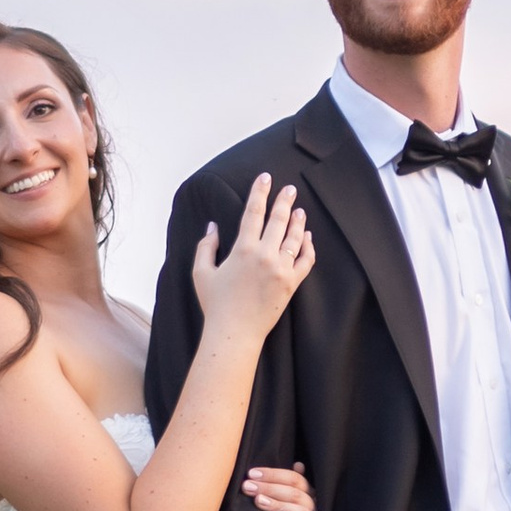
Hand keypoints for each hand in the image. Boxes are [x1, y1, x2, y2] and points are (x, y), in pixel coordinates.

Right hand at [192, 175, 316, 339]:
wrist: (235, 332)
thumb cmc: (215, 304)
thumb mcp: (202, 273)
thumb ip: (206, 247)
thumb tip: (212, 227)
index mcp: (242, 249)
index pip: (253, 212)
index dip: (260, 192)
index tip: (265, 178)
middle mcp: (264, 255)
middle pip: (278, 220)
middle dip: (284, 201)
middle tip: (290, 188)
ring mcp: (281, 269)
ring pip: (294, 238)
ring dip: (298, 221)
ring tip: (300, 210)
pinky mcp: (291, 284)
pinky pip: (306, 260)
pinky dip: (308, 247)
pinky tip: (307, 237)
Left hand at [243, 460, 320, 510]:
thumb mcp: (282, 499)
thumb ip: (285, 483)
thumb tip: (299, 464)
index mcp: (307, 492)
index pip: (294, 478)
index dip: (273, 474)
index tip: (251, 474)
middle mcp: (313, 506)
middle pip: (295, 493)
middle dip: (269, 488)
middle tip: (248, 487)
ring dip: (278, 504)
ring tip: (259, 501)